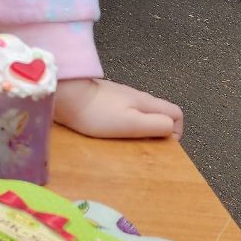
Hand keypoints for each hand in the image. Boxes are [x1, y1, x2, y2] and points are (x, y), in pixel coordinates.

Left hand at [55, 78, 182, 138]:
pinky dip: (121, 123)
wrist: (65, 94)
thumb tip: (171, 129)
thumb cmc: (97, 112)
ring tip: (125, 141)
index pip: (176, 113)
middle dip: (157, 131)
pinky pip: (121, 112)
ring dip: (138, 128)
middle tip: (142, 146)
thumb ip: (156, 125)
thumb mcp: (132, 123)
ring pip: (139, 113)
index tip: (162, 145)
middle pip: (158, 113)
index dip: (176, 131)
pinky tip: (108, 131)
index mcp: (147, 102)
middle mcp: (136, 96)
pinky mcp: (102, 99)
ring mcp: (118, 96)